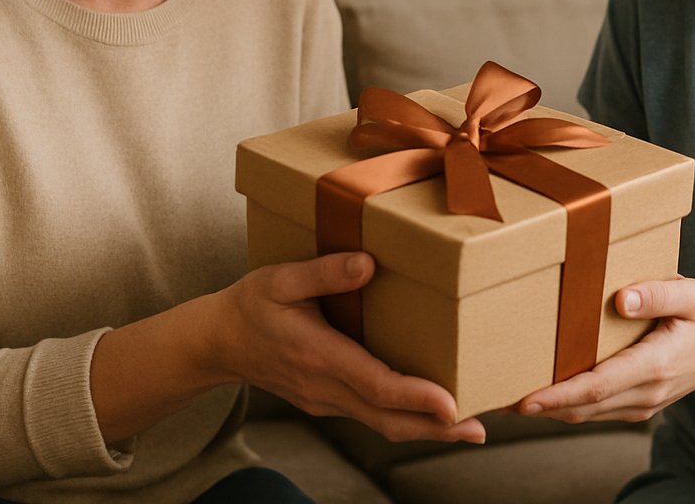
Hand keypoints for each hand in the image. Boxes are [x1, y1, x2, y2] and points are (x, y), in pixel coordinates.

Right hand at [220, 252, 485, 443]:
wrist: (216, 343)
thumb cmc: (250, 306)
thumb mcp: (278, 279)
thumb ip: (323, 272)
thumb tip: (368, 265)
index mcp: (316, 355)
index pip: (375, 384)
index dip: (415, 396)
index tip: (451, 402)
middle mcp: (324, 387)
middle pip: (387, 417)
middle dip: (435, 427)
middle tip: (478, 429)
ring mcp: (325, 400)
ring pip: (382, 422)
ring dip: (425, 428)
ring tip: (467, 427)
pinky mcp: (326, 401)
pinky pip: (371, 416)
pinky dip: (404, 419)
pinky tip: (429, 413)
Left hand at [517, 277, 694, 423]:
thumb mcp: (693, 295)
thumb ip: (658, 294)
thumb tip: (620, 298)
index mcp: (656, 365)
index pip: (598, 386)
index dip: (558, 395)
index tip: (524, 400)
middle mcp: (646, 391)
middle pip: (583, 406)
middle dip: (539, 406)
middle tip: (493, 396)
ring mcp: (641, 403)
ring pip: (586, 413)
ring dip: (548, 408)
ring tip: (505, 395)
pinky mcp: (637, 404)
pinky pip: (595, 409)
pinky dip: (566, 404)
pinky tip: (540, 392)